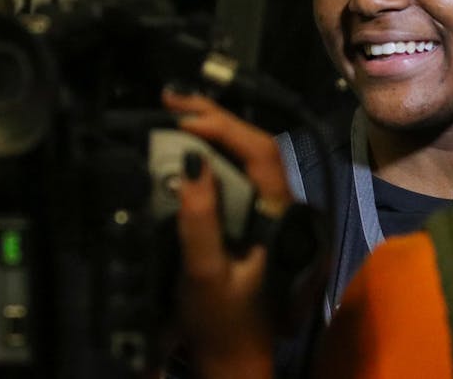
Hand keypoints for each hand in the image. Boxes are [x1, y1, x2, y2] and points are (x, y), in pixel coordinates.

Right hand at [164, 90, 286, 378]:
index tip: (183, 114)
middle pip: (256, 147)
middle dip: (216, 119)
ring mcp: (269, 215)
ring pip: (249, 158)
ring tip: (177, 112)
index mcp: (279, 216)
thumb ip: (199, 220)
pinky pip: (238, 177)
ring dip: (215, 133)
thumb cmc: (222, 323)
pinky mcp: (253, 223)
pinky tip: (190, 147)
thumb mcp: (203, 273)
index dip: (223, 127)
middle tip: (172, 100)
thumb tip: (192, 164)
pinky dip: (213, 156)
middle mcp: (280, 208)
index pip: (260, 152)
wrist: (235, 361)